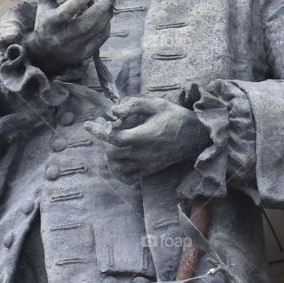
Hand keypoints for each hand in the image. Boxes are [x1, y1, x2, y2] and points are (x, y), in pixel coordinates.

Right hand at [24, 0, 116, 73]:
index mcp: (51, 23)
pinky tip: (106, 16)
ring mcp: (74, 48)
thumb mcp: (44, 1)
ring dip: (106, 15)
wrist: (45, 52)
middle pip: (86, 24)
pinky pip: (100, 39)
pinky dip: (106, 25)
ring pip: (96, 31)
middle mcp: (62, 38)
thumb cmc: (47, 19)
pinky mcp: (84, 54)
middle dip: (101, 7)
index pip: (67, 11)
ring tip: (110, 2)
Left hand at [86, 96, 210, 176]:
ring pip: (117, 167)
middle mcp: (144, 153)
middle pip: (112, 153)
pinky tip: (118, 159)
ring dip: (109, 154)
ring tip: (111, 141)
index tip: (89, 124)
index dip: (99, 131)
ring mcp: (146, 165)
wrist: (195, 137)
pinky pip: (127, 178)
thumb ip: (134, 105)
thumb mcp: (157, 104)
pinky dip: (117, 171)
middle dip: (104, 140)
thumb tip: (114, 111)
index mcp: (145, 136)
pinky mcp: (148, 171)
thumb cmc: (175, 117)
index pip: (115, 138)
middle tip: (103, 126)